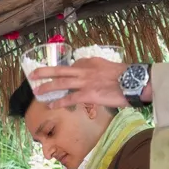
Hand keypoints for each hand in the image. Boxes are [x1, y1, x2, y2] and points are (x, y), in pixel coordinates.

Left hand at [24, 58, 142, 108]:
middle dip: (45, 71)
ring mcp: (85, 81)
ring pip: (61, 82)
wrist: (135, 81)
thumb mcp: (112, 68)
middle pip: (60, 69)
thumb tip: (98, 80)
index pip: (74, 65)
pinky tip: (51, 105)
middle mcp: (86, 69)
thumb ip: (101, 72)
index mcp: (92, 62)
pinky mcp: (88, 94)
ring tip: (36, 90)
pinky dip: (58, 102)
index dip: (63, 70)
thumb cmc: (128, 77)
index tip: (57, 73)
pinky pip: (69, 98)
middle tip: (33, 74)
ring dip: (47, 86)